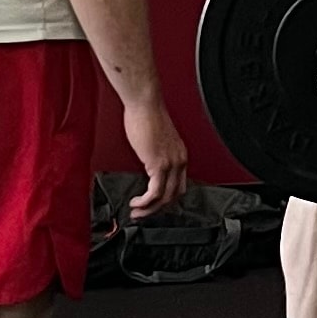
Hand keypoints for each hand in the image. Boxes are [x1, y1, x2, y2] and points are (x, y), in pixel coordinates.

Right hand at [123, 100, 189, 217]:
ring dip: (149, 209)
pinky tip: (136, 203)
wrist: (144, 104)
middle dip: (158, 209)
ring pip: (165, 198)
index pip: (179, 186)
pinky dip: (145, 203)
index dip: (166, 199)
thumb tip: (146, 165)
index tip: (153, 205)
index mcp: (180, 155)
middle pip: (174, 196)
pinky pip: (154, 193)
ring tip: (137, 212)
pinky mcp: (159, 164)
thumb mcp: (154, 140)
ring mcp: (171, 163)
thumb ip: (154, 155)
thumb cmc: (146, 115)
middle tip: (143, 214)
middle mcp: (179, 160)